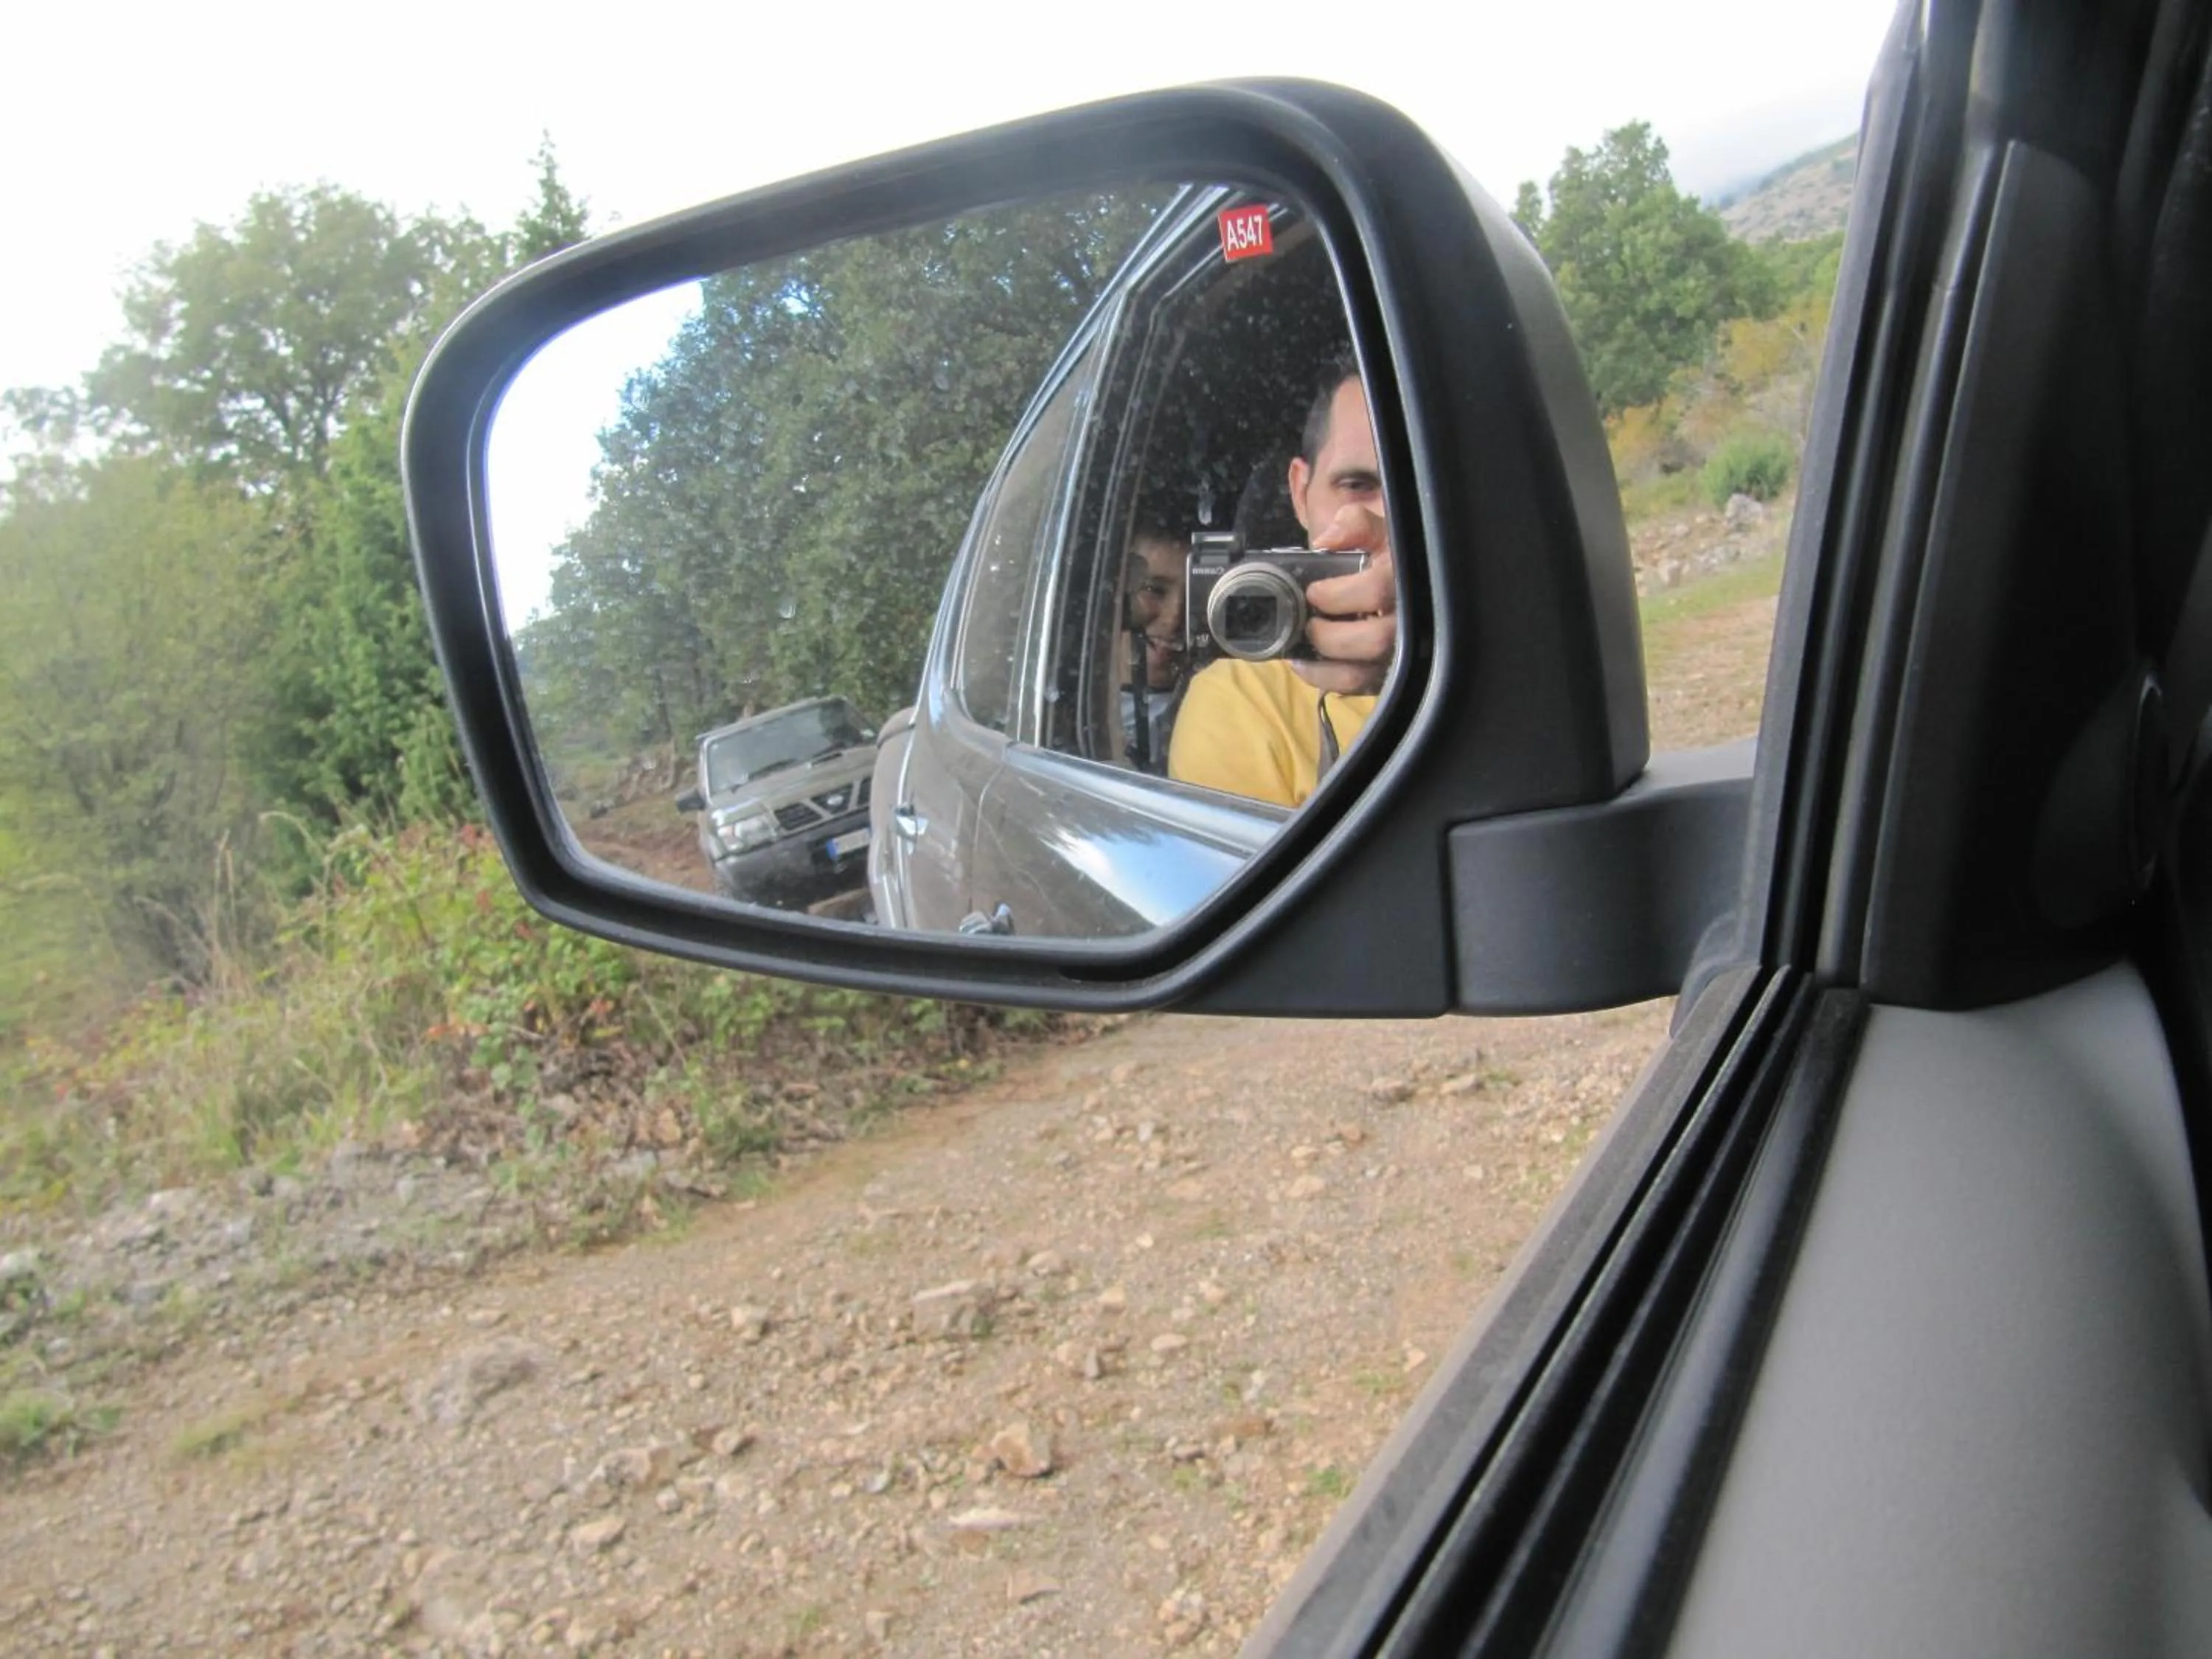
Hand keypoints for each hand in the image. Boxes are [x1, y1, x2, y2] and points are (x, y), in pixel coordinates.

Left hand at [1293, 502, 1395, 694]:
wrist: (1411, 582)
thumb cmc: (1388, 556)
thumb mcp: (1377, 531)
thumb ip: (1353, 524)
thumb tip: (1326, 541)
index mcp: (1403, 580)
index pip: (1377, 591)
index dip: (1338, 595)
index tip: (1315, 592)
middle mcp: (1407, 621)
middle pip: (1373, 640)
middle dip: (1330, 635)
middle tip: (1310, 624)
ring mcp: (1397, 653)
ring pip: (1362, 674)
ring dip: (1322, 666)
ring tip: (1301, 649)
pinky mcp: (1386, 674)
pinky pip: (1355, 688)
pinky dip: (1325, 679)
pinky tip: (1306, 665)